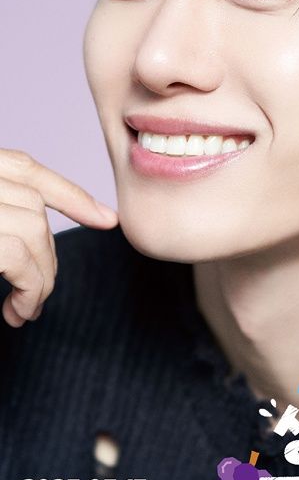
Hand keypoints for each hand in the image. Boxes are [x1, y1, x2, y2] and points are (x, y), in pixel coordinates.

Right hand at [0, 149, 117, 327]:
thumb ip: (7, 215)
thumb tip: (82, 230)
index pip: (23, 168)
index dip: (69, 195)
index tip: (108, 220)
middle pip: (33, 204)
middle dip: (47, 253)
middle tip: (38, 298)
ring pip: (34, 230)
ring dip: (41, 278)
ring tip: (27, 309)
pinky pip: (18, 258)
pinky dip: (30, 290)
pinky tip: (19, 311)